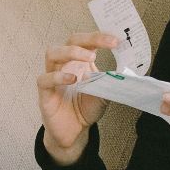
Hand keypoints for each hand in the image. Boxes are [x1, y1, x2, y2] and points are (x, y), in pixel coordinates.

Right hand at [36, 31, 118, 163]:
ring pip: (52, 53)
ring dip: (71, 52)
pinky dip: (57, 77)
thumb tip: (125, 72)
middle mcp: (66, 65)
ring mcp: (53, 76)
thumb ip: (111, 81)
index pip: (87, 41)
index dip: (100, 37)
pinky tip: (72, 80)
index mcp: (81, 62)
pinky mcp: (45, 93)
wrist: (74, 131)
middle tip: (104, 46)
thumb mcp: (104, 93)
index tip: (116, 41)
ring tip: (89, 59)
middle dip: (87, 40)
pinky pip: (44, 79)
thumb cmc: (86, 109)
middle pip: (70, 40)